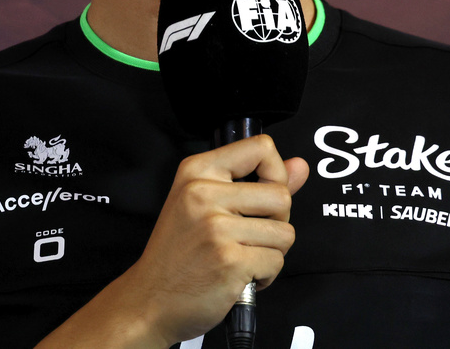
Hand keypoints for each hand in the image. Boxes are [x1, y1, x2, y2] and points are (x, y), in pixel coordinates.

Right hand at [34, 135, 308, 348]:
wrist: (148, 301)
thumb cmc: (179, 253)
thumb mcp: (206, 204)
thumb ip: (258, 182)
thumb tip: (301, 166)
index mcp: (197, 171)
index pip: (261, 148)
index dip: (275, 173)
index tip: (264, 195)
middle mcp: (203, 194)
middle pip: (281, 195)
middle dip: (277, 222)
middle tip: (250, 236)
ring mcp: (216, 228)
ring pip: (285, 232)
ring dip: (271, 252)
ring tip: (243, 257)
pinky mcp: (229, 261)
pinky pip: (276, 261)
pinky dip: (266, 275)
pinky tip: (240, 275)